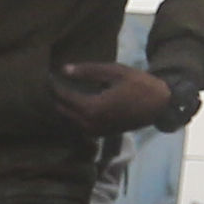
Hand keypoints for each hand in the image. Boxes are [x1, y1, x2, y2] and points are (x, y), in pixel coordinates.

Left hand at [47, 62, 175, 135]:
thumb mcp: (115, 72)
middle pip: (62, 110)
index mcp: (93, 108)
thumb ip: (89, 71)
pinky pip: (78, 124)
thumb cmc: (139, 84)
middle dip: (54, 97)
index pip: (64, 97)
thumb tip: (64, 69)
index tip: (44, 75)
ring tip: (54, 90)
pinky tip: (68, 102)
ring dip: (61, 107)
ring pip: (69, 120)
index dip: (53, 85)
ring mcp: (94, 131)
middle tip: (45, 83)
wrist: (159, 105)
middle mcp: (90, 124)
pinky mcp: (99, 133)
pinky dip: (71, 114)